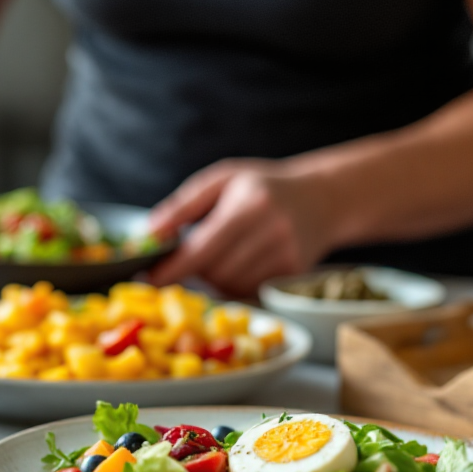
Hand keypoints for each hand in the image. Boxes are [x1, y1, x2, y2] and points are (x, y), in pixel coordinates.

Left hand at [146, 159, 339, 296]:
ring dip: (213, 278)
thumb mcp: (221, 180)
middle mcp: (272, 232)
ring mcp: (286, 257)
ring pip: (229, 286)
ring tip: (219, 253)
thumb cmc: (262, 186)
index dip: (173, 267)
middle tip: (188, 256)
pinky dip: (233, 284)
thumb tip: (149, 233)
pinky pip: (248, 291)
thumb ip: (183, 206)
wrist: (323, 198)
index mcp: (250, 205)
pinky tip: (238, 262)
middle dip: (194, 269)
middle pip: (214, 272)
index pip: (203, 247)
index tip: (149, 278)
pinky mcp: (292, 274)